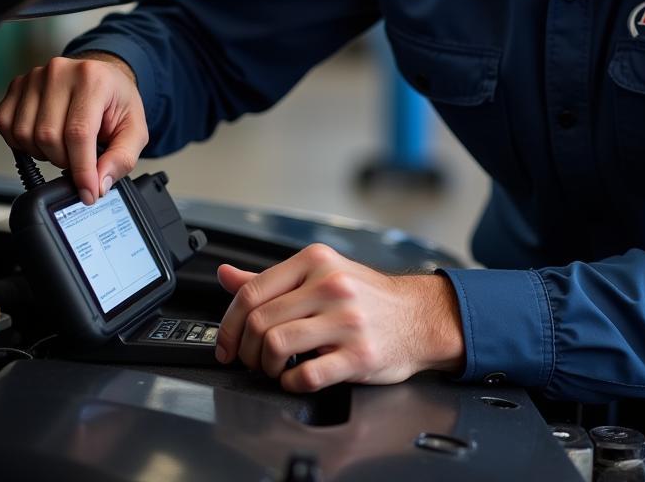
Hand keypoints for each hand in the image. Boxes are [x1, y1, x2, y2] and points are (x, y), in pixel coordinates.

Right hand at [0, 53, 147, 205]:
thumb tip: (100, 183)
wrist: (103, 78)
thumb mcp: (134, 129)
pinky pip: (5, 125)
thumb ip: (122, 158)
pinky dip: (22, 142)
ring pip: (25, 134)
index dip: (82, 169)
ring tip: (63, 145)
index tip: (87, 192)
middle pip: (48, 136)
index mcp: (94, 79)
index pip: (79, 132)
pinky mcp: (16, 85)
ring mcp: (35, 77)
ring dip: (43, 152)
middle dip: (64, 160)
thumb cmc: (116, 100)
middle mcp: (60, 72)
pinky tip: (42, 139)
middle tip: (79, 157)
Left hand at [216, 243, 464, 391]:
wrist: (418, 315)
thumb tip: (225, 274)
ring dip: (266, 367)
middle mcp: (330, 285)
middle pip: (260, 322)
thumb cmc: (368, 297)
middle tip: (253, 360)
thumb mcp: (322, 273)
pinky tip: (298, 378)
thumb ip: (271, 278)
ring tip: (276, 368)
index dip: (229, 324)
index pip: (252, 291)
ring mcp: (346, 319)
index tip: (227, 343)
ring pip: (276, 345)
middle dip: (246, 350)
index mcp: (316, 261)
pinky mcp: (359, 353)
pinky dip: (292, 383)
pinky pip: (307, 375)